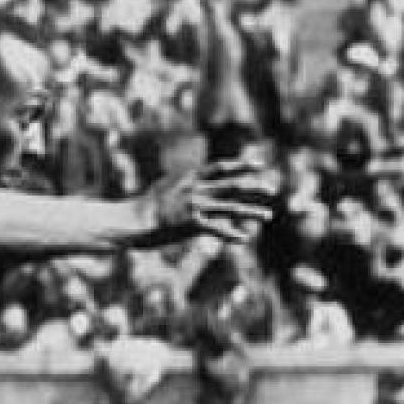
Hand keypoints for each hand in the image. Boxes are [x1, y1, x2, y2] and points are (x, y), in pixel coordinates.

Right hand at [140, 158, 276, 245]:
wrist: (131, 220)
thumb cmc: (142, 207)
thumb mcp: (164, 187)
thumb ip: (181, 182)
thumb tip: (190, 178)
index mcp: (190, 178)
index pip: (222, 168)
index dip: (242, 166)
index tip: (260, 165)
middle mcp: (196, 189)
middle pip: (233, 186)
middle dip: (255, 188)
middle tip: (272, 191)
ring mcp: (196, 206)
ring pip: (232, 208)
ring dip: (252, 212)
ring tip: (268, 216)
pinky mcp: (193, 224)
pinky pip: (219, 230)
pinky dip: (232, 234)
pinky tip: (244, 238)